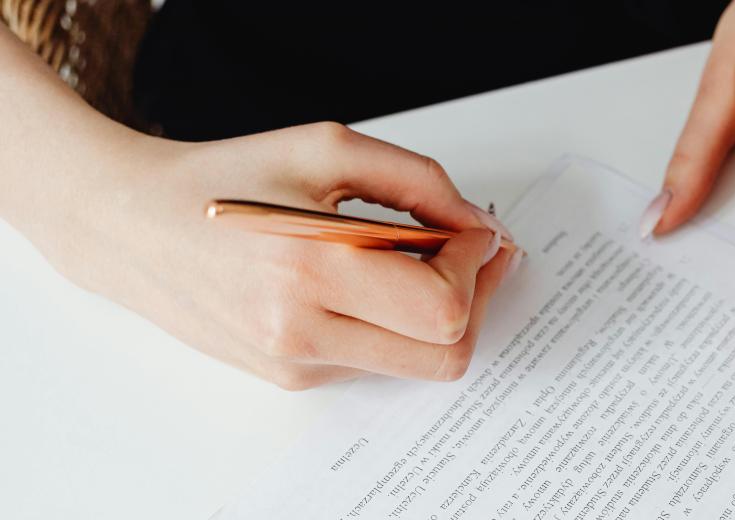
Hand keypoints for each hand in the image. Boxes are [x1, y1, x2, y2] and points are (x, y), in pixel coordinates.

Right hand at [14, 122, 519, 389]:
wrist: (133, 223)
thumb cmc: (226, 179)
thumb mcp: (327, 149)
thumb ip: (419, 182)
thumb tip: (479, 226)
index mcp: (309, 267)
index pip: (442, 306)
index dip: (477, 267)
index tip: (474, 231)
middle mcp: (300, 330)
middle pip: (444, 353)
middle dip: (476, 300)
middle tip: (474, 254)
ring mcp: (294, 363)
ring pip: (417, 365)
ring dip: (438, 316)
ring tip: (417, 262)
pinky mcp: (289, 377)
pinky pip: (376, 362)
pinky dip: (394, 325)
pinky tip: (371, 282)